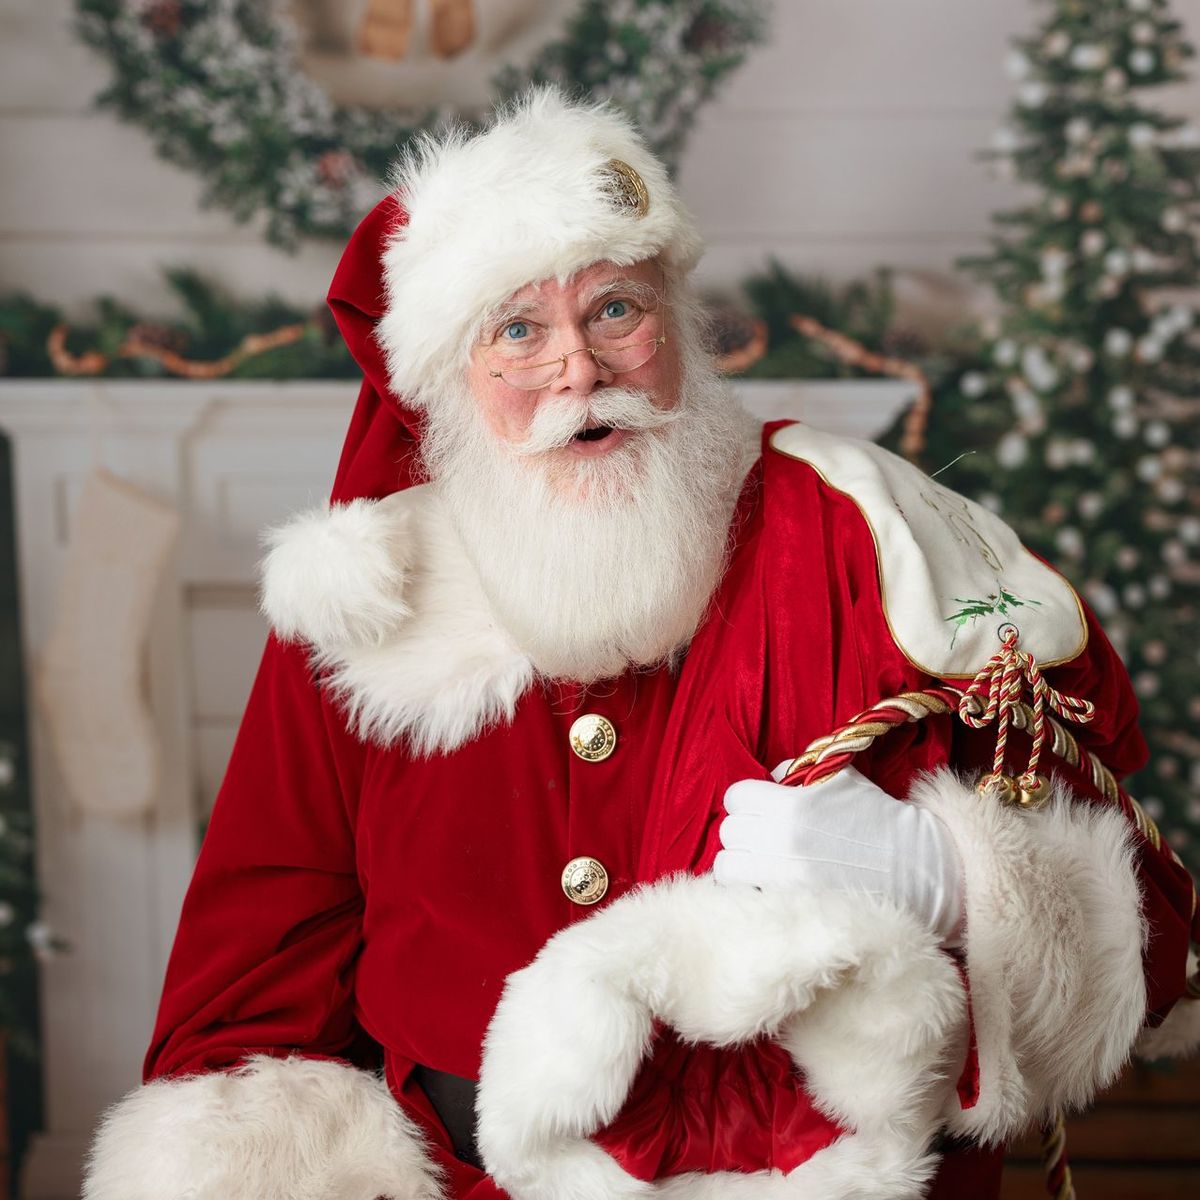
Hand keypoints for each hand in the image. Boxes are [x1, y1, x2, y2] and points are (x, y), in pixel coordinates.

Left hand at [714, 763, 964, 944]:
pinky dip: (752, 889)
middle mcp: (779, 841)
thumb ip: (797, 773)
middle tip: (764, 836)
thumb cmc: (877, 819)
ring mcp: (781, 877)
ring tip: (762, 863)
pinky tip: (771, 884)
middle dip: (744, 831)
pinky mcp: (789, 904)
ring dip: (741, 863)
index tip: (760, 807)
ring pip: (727, 866)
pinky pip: (745, 895)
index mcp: (790, 806)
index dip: (746, 800)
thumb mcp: (840, 779)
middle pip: (728, 831)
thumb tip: (770, 779)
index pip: (736, 797)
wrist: (915, 869)